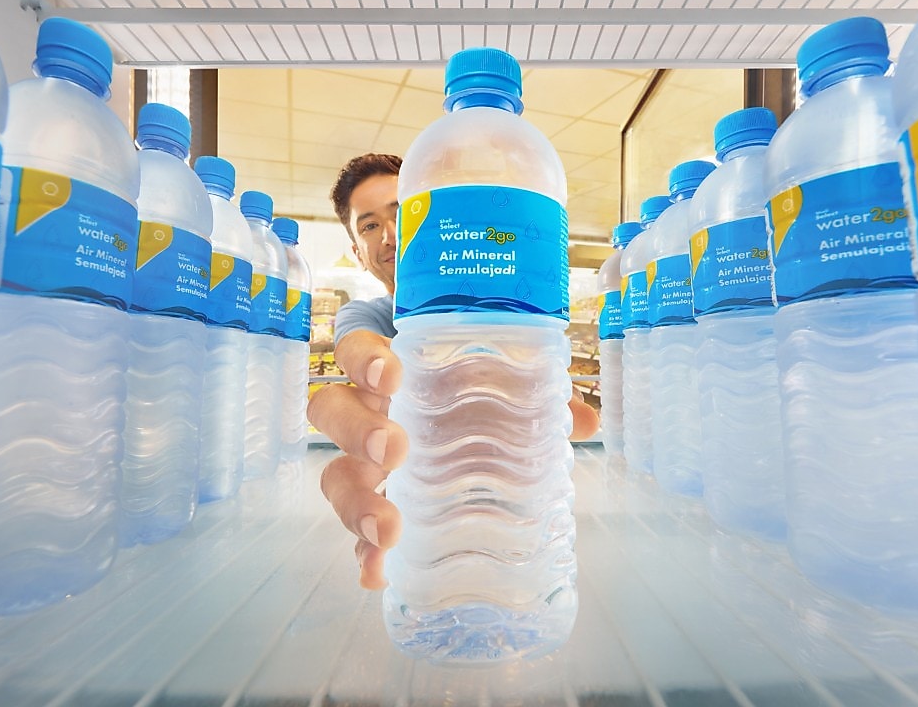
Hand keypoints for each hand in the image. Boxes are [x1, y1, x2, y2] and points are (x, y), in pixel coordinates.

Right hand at [309, 330, 600, 589]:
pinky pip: (352, 533)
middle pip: (330, 411)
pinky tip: (378, 572)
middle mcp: (363, 411)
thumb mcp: (497, 380)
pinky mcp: (368, 506)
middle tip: (396, 448)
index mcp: (387, 366)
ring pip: (333, 474)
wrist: (455, 421)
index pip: (355, 345)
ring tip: (388, 526)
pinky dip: (363, 553)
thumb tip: (587, 422)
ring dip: (355, 501)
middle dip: (356, 430)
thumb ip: (537, 393)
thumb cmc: (470, 387)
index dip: (362, 358)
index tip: (392, 375)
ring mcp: (360, 462)